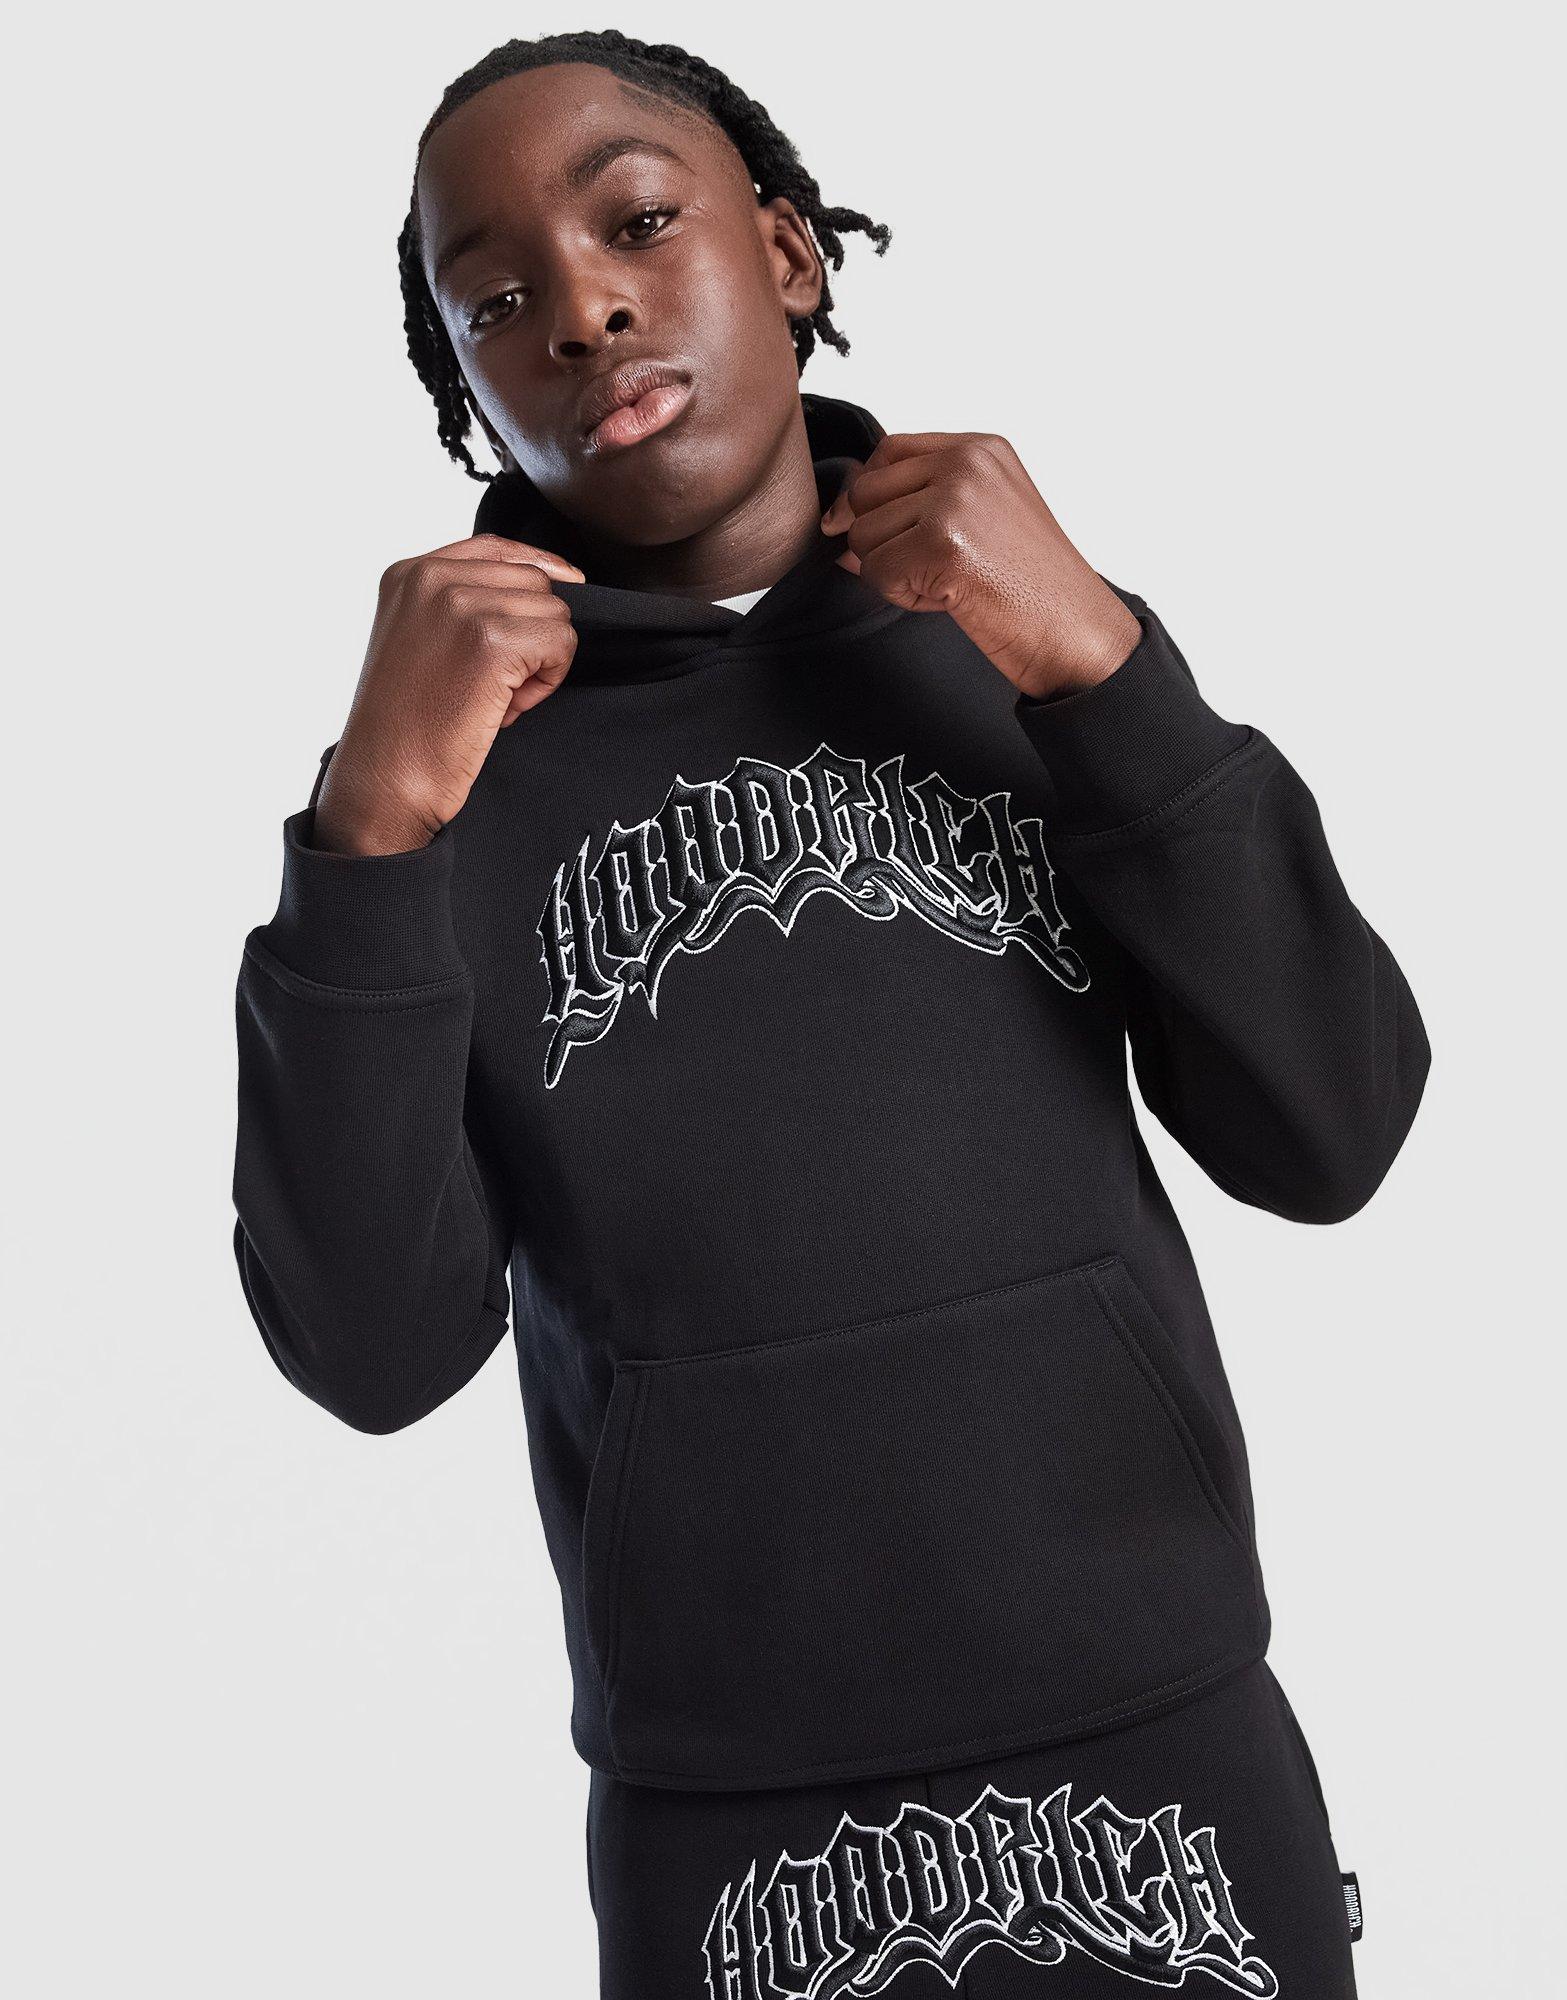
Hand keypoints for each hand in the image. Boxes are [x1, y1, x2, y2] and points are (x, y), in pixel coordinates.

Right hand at [312, 533, 582, 855]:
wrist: (383, 781)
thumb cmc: (404, 727)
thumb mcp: (419, 641)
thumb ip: (463, 605)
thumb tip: (548, 584)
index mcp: (409, 572)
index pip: (499, 548)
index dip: (539, 574)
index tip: (559, 599)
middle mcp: (432, 577)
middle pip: (536, 581)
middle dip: (533, 633)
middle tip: (496, 686)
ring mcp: (462, 605)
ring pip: (555, 613)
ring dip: (541, 662)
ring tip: (495, 700)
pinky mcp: (492, 640)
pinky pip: (562, 642)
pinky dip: (548, 681)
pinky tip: (508, 709)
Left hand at [819, 433, 1142, 700]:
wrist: (1074, 631)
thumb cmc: (1032, 587)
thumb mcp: (981, 520)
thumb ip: (919, 504)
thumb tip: (836, 522)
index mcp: (981, 448)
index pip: (890, 450)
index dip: (873, 494)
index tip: (879, 529)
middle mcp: (966, 463)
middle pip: (865, 491)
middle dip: (882, 538)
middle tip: (932, 569)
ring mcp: (954, 499)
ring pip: (862, 533)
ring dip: (893, 571)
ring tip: (947, 584)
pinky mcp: (941, 542)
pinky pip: (874, 570)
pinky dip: (901, 595)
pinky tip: (946, 600)